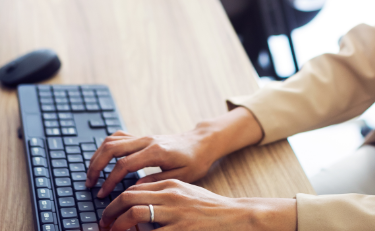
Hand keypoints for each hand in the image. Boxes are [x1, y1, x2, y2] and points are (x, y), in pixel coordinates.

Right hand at [86, 108, 263, 197]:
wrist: (203, 142)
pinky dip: (106, 147)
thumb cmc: (195, 160)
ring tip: (92, 174)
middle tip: (89, 184)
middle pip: (112, 148)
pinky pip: (119, 137)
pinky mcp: (143, 137)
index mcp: (156, 151)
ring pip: (112, 140)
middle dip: (96, 166)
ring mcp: (144, 136)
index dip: (110, 180)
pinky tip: (103, 161)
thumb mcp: (181, 175)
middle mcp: (147, 140)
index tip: (103, 194)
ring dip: (98, 156)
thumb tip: (133, 190)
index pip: (124, 164)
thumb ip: (156, 182)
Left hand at [100, 180, 296, 230]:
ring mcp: (175, 213)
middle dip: (110, 212)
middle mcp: (171, 195)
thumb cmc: (209, 207)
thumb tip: (139, 201)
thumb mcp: (186, 193)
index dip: (116, 202)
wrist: (234, 216)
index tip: (108, 215)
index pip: (134, 188)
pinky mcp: (181, 229)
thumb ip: (165, 194)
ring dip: (118, 225)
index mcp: (171, 185)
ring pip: (136, 214)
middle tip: (103, 225)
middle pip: (130, 198)